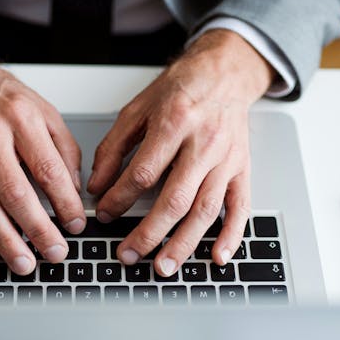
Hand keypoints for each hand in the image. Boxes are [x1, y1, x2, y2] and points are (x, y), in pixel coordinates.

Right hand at [0, 35, 85, 273]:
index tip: (75, 225)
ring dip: (6, 240)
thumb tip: (73, 189)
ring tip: (24, 263)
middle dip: (39, 230)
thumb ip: (63, 148)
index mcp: (21, 118)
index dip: (65, 203)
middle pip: (16, 193)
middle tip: (55, 252)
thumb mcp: (42, 109)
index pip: (48, 170)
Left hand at [87, 29, 272, 275]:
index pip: (144, 172)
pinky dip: (231, 235)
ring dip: (184, 243)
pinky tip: (217, 256)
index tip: (104, 215)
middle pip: (176, 198)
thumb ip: (114, 147)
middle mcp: (204, 143)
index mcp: (175, 123)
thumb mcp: (137, 109)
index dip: (120, 198)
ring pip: (206, 209)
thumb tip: (96, 185)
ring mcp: (226, 160)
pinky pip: (240, 207)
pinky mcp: (242, 169)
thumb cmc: (181, 89)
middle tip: (129, 254)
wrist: (225, 72)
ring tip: (164, 266)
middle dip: (149, 233)